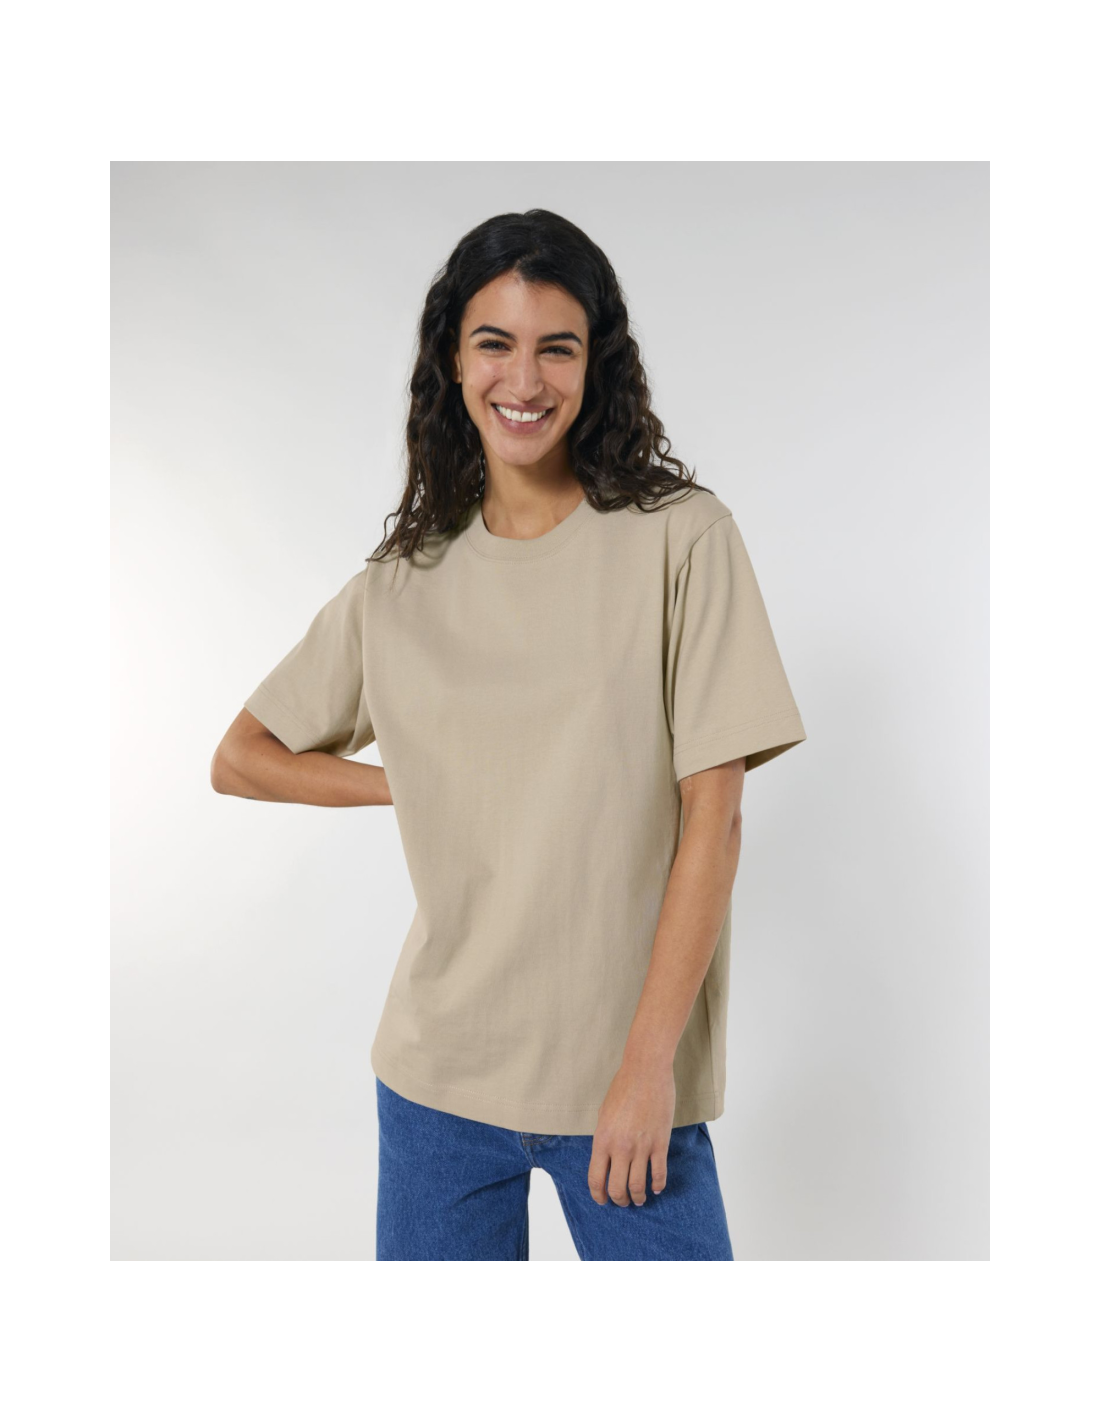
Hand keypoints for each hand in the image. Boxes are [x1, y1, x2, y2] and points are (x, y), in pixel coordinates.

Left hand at [588, 1061, 675, 1205]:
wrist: (645, 1072)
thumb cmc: (622, 1088)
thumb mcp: (604, 1114)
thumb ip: (604, 1139)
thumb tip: (606, 1159)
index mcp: (602, 1140)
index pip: (596, 1179)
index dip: (598, 1195)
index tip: (602, 1200)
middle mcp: (620, 1147)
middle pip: (617, 1188)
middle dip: (619, 1200)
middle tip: (623, 1202)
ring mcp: (642, 1147)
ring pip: (638, 1186)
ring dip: (638, 1197)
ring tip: (639, 1199)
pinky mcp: (660, 1143)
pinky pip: (659, 1173)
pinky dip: (658, 1185)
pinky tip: (656, 1188)